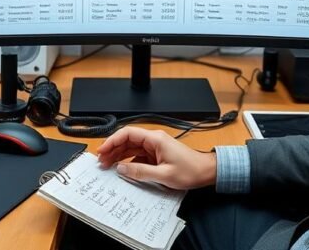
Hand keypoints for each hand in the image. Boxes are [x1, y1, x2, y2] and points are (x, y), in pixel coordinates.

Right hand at [96, 127, 216, 189]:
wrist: (207, 172)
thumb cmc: (191, 170)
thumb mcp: (164, 174)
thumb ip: (140, 171)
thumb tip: (121, 169)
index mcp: (155, 139)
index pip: (128, 133)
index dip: (112, 141)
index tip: (102, 150)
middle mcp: (154, 140)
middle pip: (127, 140)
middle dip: (113, 149)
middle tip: (101, 161)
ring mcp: (155, 147)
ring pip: (131, 148)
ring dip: (119, 155)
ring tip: (107, 165)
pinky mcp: (157, 155)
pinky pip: (138, 155)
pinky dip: (128, 161)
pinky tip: (123, 169)